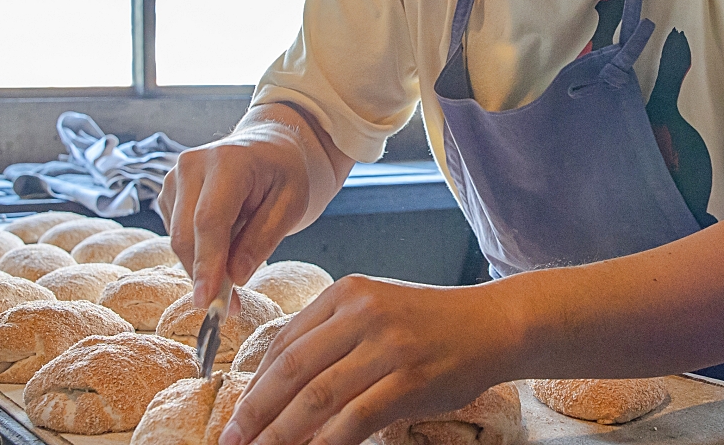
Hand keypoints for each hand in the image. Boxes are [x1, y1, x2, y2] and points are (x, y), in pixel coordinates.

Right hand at [159, 116, 313, 306]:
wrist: (267, 146)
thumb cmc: (283, 173)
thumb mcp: (291, 204)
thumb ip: (263, 239)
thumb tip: (235, 278)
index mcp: (227, 161)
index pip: (209, 220)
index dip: (207, 264)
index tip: (208, 301)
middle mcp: (191, 165)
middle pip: (186, 235)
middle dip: (204, 276)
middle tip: (228, 309)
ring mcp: (174, 178)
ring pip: (178, 241)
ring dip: (202, 269)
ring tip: (233, 282)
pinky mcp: (168, 194)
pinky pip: (177, 237)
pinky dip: (198, 255)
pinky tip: (224, 250)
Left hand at [220, 275, 519, 444]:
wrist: (493, 324)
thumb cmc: (429, 324)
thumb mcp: (375, 311)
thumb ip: (331, 338)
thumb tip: (276, 388)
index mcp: (346, 293)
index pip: (285, 342)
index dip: (254, 384)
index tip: (236, 416)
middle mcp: (361, 313)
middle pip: (291, 369)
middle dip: (254, 412)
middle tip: (230, 441)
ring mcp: (387, 346)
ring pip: (316, 397)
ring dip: (280, 434)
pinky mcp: (409, 380)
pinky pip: (354, 419)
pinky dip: (325, 443)